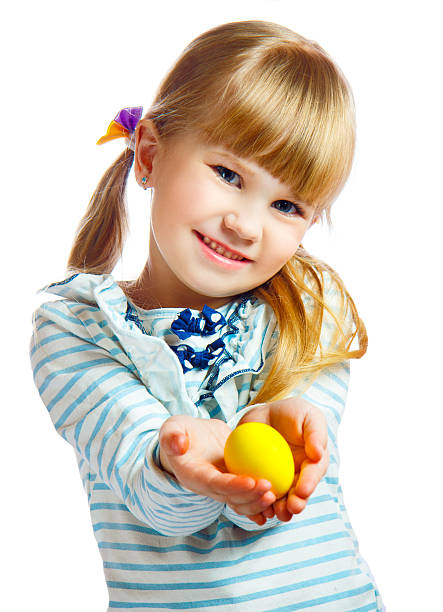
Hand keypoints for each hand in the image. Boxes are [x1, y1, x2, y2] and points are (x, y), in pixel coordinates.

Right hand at [159, 415, 276, 524]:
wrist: (188, 440)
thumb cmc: (179, 433)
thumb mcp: (171, 428)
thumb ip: (172, 436)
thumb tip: (178, 443)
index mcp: (194, 476)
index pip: (215, 483)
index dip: (234, 486)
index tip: (253, 481)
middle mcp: (209, 486)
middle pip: (232, 498)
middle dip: (251, 497)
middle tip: (271, 489)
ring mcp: (222, 487)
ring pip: (242, 501)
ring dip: (259, 502)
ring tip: (277, 495)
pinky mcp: (233, 483)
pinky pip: (247, 495)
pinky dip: (261, 500)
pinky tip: (279, 499)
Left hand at [238, 397, 328, 522]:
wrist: (266, 414)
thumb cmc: (293, 413)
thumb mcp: (308, 416)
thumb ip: (315, 433)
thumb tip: (318, 453)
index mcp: (314, 463)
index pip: (313, 475)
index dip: (309, 484)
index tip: (302, 491)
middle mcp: (299, 476)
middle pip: (299, 494)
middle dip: (296, 503)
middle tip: (291, 508)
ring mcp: (281, 481)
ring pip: (282, 499)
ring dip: (279, 509)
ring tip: (275, 512)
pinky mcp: (262, 480)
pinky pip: (260, 494)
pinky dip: (258, 503)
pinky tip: (255, 507)